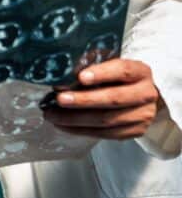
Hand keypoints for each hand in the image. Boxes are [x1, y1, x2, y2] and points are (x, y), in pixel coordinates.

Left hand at [44, 59, 163, 139]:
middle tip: (59, 99)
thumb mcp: (107, 63)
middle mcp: (146, 94)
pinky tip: (62, 125)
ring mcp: (143, 115)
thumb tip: (63, 73)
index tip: (81, 77)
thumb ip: (90, 64)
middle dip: (83, 100)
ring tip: (52, 115)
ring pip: (107, 120)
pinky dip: (80, 130)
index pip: (123, 70)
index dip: (102, 74)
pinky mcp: (135, 131)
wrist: (138, 95)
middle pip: (114, 99)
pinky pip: (105, 134)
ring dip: (75, 119)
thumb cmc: (115, 76)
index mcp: (141, 71)